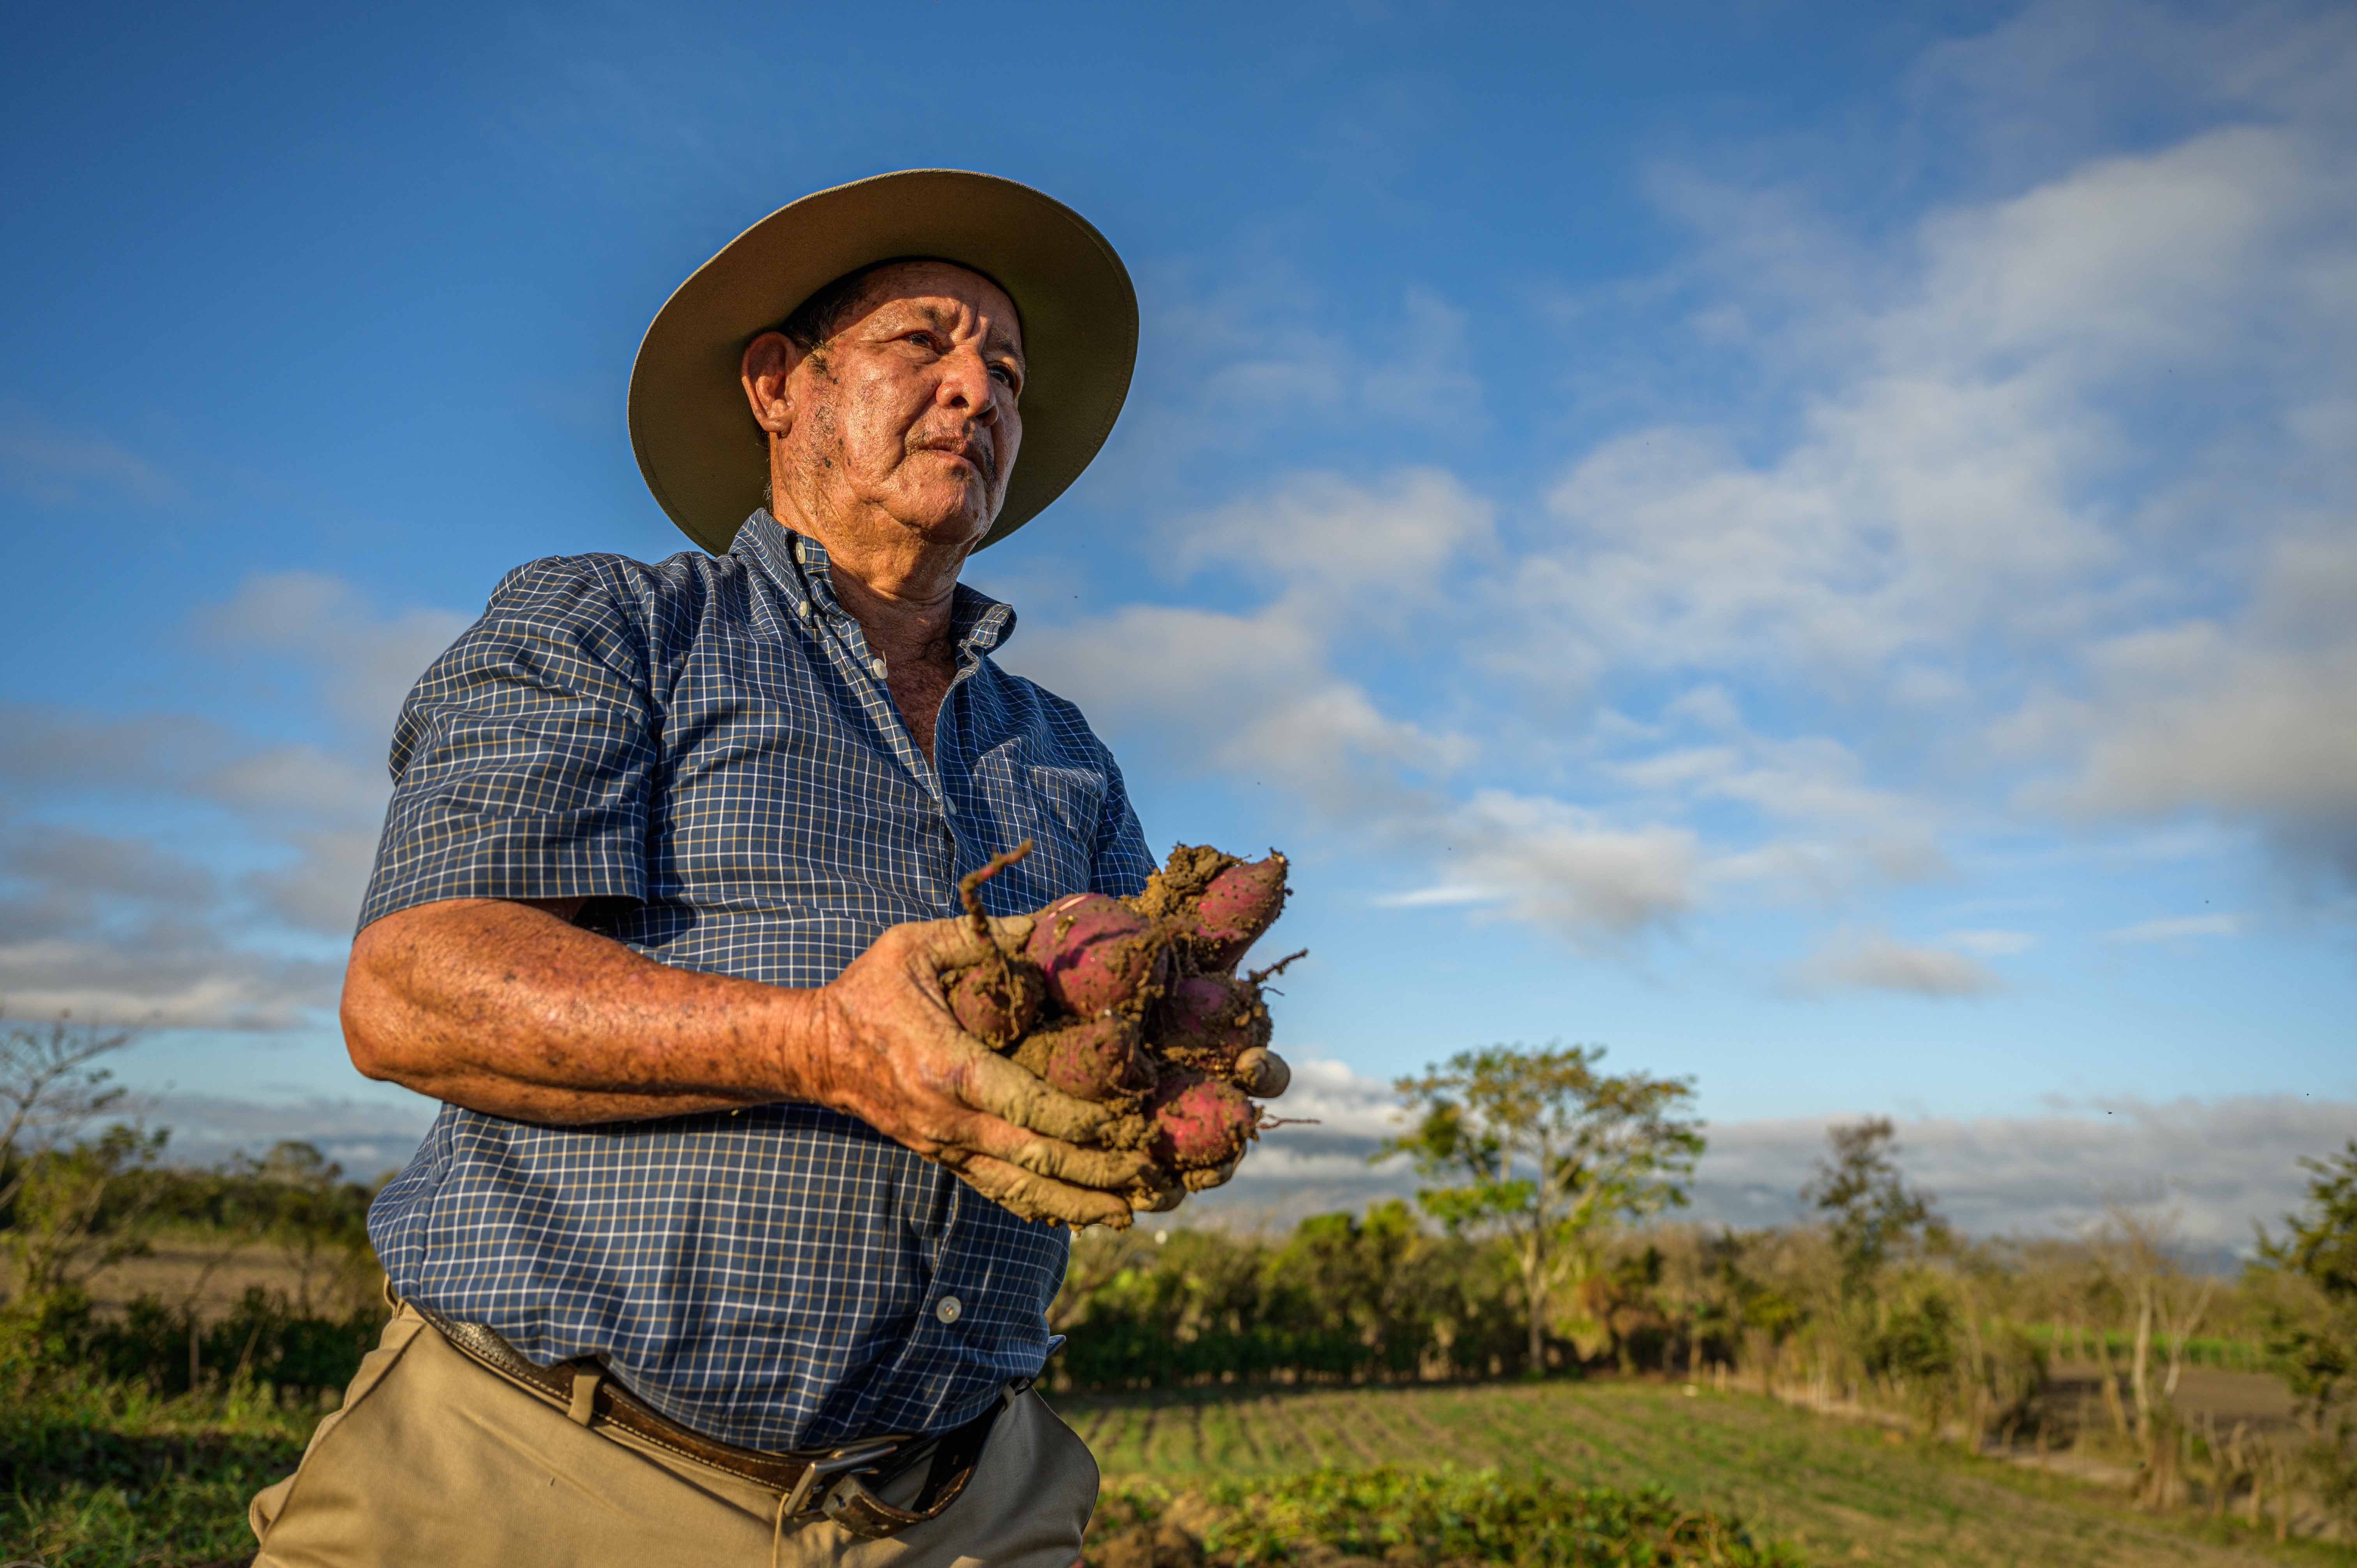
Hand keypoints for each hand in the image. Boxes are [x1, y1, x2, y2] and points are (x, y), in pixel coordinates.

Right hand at [807, 915, 1171, 1227]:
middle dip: (1100, 1172)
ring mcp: (946, 1146)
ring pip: (1022, 1189)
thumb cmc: (869, 990)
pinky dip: (1045, 1207)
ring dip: (1081, 1203)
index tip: (1131, 1122)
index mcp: (947, 1068)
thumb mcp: (916, 946)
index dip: (1083, 1121)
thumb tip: (1055, 922)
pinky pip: (1000, 1191)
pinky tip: (1086, 1214)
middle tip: (1156, 1177)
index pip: (1027, 1106)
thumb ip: (984, 937)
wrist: (812, 1050)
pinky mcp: (945, 1157)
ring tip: (1135, 1209)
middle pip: (1037, 1159)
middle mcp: (949, 1119)